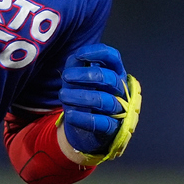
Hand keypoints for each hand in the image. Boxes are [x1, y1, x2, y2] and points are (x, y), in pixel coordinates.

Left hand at [59, 43, 140, 163]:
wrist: (83, 130)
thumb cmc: (82, 98)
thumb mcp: (76, 79)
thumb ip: (76, 65)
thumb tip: (77, 56)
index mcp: (114, 73)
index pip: (113, 57)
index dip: (98, 53)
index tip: (79, 55)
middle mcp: (120, 90)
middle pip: (110, 78)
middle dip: (86, 75)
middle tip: (66, 77)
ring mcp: (119, 109)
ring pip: (105, 100)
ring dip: (81, 96)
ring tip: (63, 95)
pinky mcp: (112, 128)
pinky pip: (102, 122)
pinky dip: (84, 118)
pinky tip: (70, 115)